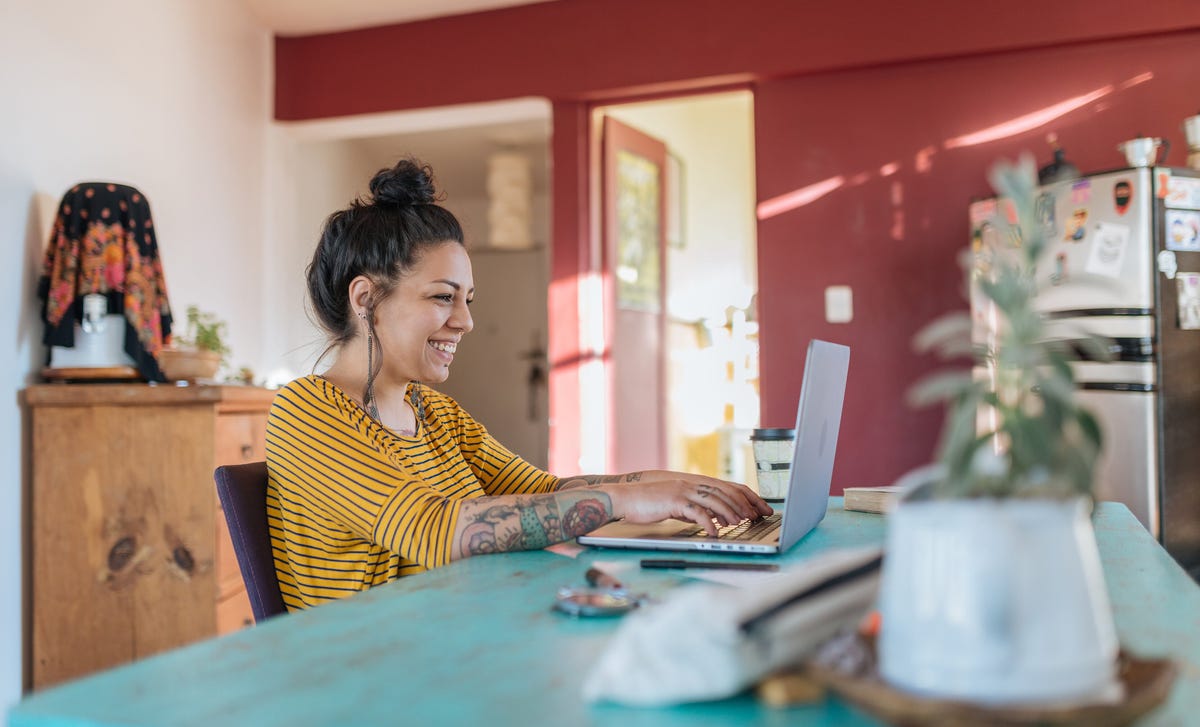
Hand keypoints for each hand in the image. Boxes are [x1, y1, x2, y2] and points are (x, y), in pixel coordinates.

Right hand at [604, 474, 772, 536]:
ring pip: (714, 500)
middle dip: (745, 504)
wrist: (625, 499)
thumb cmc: (649, 504)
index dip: (748, 497)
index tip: (762, 508)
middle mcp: (692, 484)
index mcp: (696, 484)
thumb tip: (716, 519)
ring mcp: (684, 491)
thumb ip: (697, 509)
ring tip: (740, 523)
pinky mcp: (674, 500)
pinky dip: (708, 522)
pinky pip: (696, 512)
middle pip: (726, 491)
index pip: (729, 487)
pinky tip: (714, 532)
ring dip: (729, 512)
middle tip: (758, 517)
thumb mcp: (678, 506)